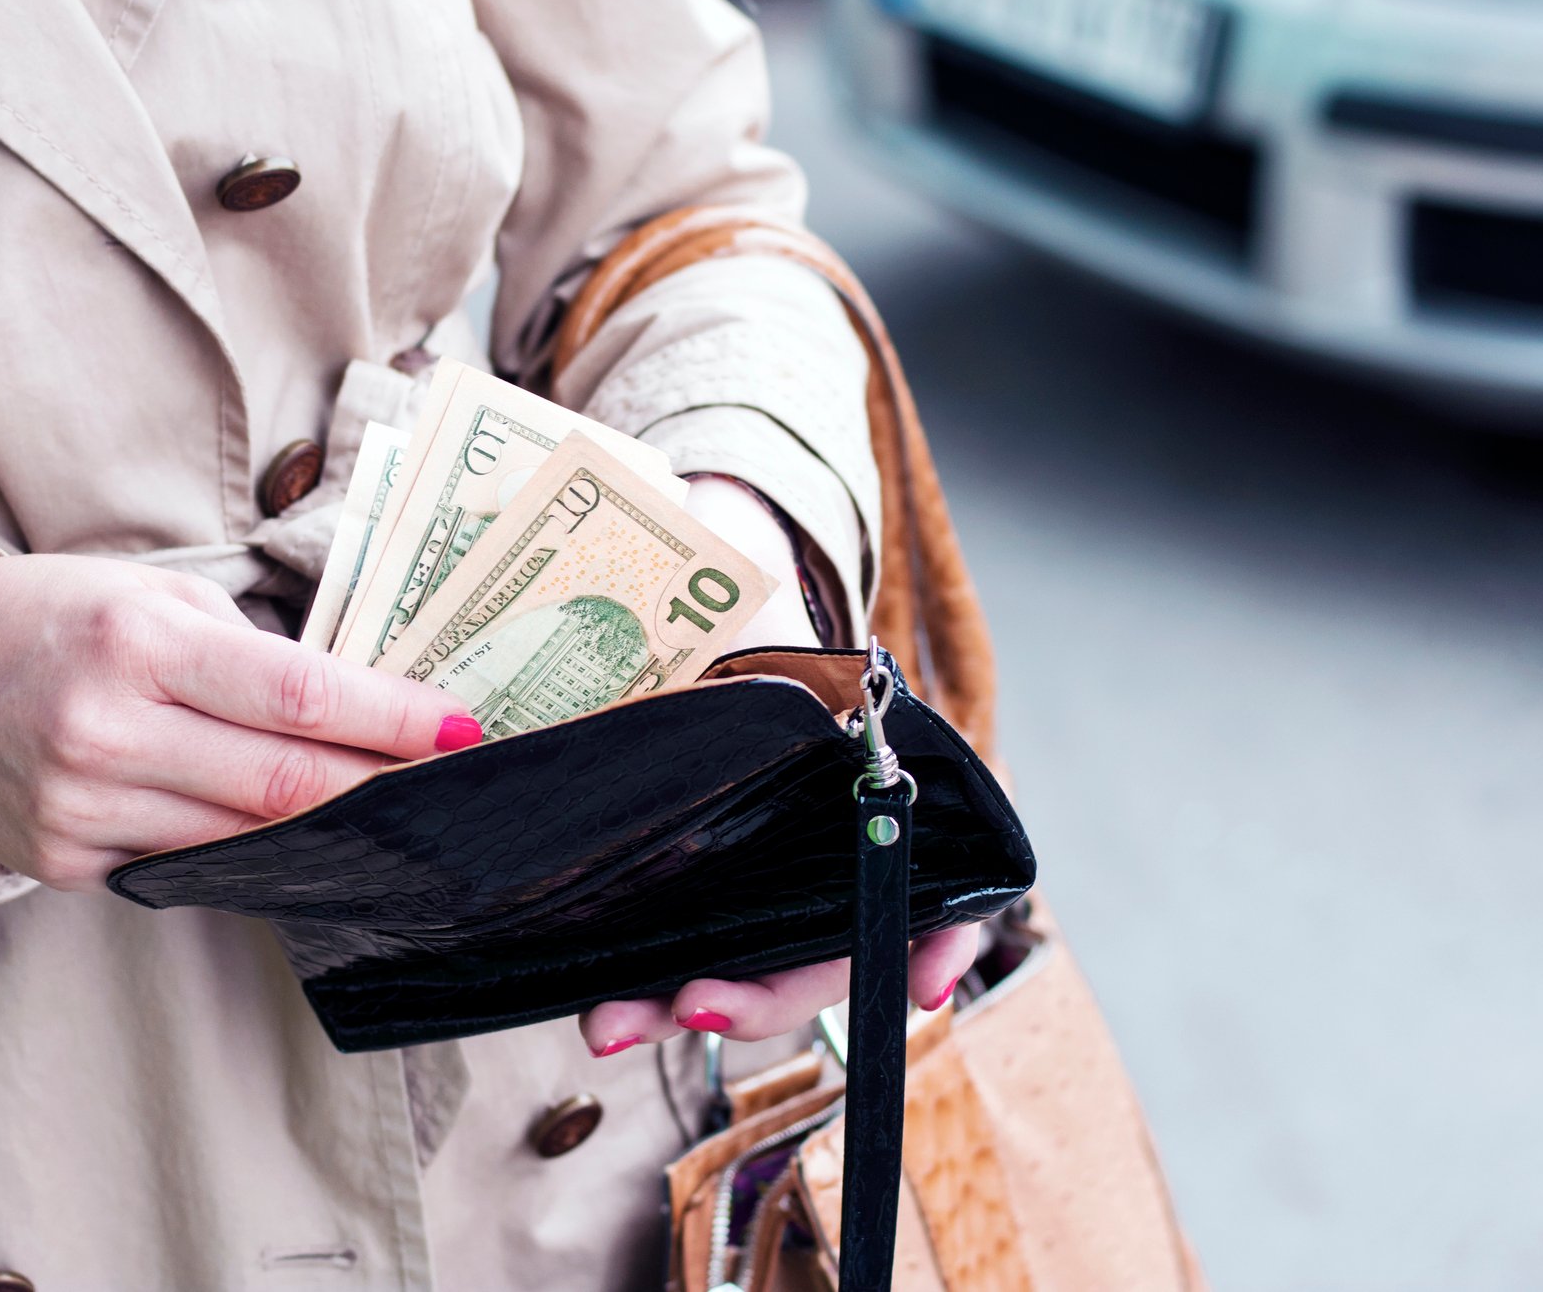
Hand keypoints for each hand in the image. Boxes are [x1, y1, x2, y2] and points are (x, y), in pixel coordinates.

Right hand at [0, 554, 478, 889]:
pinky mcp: (63, 861)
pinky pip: (186, 866)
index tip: (463, 728)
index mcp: (135, 641)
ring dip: (328, 831)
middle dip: (382, 788)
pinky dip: (246, 853)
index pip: (296, 694)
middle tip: (454, 787)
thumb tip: (364, 707)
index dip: (391, 718)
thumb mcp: (151, 596)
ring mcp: (79, 807)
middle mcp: (103, 729)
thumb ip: (250, 653)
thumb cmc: (56, 618)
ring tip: (393, 814)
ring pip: (244, 838)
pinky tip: (294, 840)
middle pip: (283, 783)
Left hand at [578, 477, 980, 1056]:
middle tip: (690, 1004)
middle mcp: (824, 827)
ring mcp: (758, 856)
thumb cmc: (731, 567)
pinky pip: (683, 940)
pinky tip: (615, 1013)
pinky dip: (655, 983)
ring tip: (605, 1023)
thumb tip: (697, 518)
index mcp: (864, 765)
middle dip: (762, 992)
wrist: (679, 571)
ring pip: (747, 960)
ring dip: (685, 1002)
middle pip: (820, 943)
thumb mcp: (745, 561)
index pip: (934, 868)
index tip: (922, 983)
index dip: (937, 932)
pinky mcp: (685, 865)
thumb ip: (741, 560)